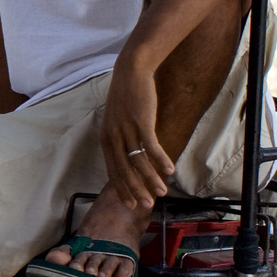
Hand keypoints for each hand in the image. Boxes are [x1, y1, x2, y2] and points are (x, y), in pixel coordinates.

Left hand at [101, 54, 172, 208]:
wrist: (131, 71)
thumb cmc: (126, 97)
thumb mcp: (118, 120)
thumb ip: (122, 139)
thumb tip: (131, 155)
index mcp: (106, 139)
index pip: (112, 169)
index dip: (121, 187)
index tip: (129, 203)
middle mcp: (113, 137)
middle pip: (124, 170)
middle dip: (135, 190)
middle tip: (145, 206)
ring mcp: (126, 129)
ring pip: (138, 161)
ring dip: (151, 178)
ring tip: (161, 192)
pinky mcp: (141, 121)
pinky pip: (151, 146)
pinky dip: (160, 159)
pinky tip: (170, 170)